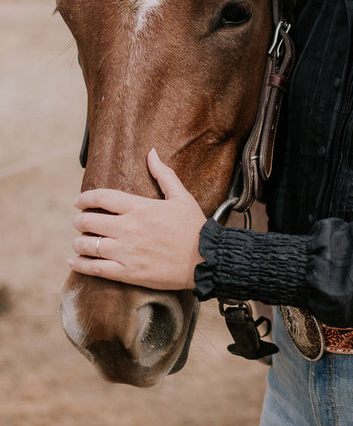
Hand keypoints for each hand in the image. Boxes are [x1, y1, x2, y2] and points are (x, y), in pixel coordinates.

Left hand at [68, 149, 206, 289]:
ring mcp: (126, 252)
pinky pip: (95, 269)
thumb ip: (163, 174)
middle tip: (79, 222)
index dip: (85, 198)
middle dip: (79, 220)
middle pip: (89, 221)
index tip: (79, 201)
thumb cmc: (194, 227)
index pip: (102, 197)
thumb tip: (152, 153)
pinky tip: (74, 261)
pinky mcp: (128, 272)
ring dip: (78, 242)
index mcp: (140, 207)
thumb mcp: (181, 196)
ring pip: (88, 245)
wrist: (205, 259)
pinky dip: (80, 264)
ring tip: (79, 241)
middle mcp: (128, 228)